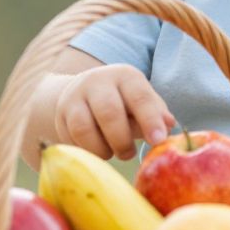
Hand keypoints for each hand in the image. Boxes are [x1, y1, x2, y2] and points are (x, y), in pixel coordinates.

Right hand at [27, 65, 175, 161]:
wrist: (83, 93)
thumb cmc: (124, 102)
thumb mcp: (142, 102)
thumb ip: (156, 113)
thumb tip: (169, 124)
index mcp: (125, 76)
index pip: (140, 97)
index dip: (150, 120)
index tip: (158, 141)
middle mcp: (97, 81)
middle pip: (109, 112)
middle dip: (122, 140)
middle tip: (129, 153)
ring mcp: (75, 97)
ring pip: (84, 128)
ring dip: (102, 148)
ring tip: (112, 153)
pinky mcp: (60, 115)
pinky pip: (71, 139)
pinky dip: (87, 151)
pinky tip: (97, 150)